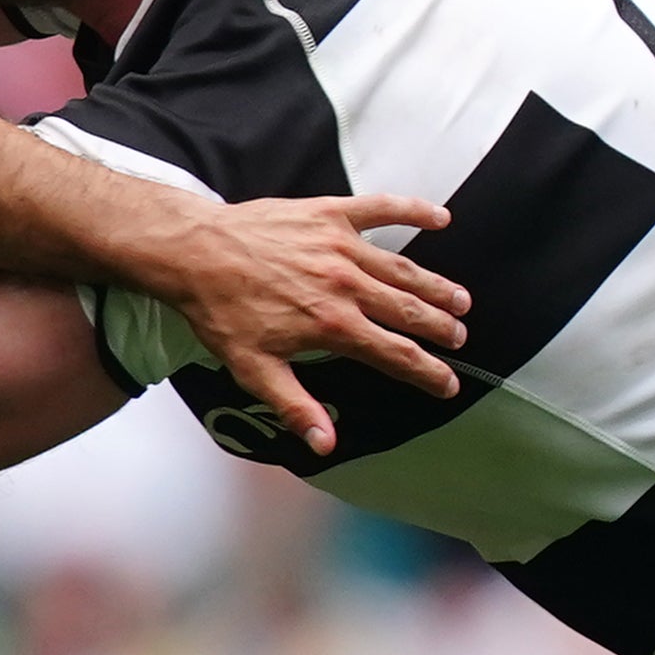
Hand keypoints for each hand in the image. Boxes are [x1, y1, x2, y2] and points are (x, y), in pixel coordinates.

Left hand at [157, 193, 467, 455]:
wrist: (195, 253)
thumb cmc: (221, 313)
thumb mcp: (253, 370)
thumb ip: (295, 406)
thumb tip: (325, 445)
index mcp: (333, 326)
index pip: (396, 354)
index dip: (428, 372)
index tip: (449, 383)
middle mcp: (346, 285)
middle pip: (409, 311)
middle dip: (440, 327)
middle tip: (460, 337)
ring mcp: (340, 246)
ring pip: (403, 268)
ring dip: (435, 285)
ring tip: (459, 299)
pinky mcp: (329, 214)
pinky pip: (382, 209)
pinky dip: (413, 210)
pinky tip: (440, 217)